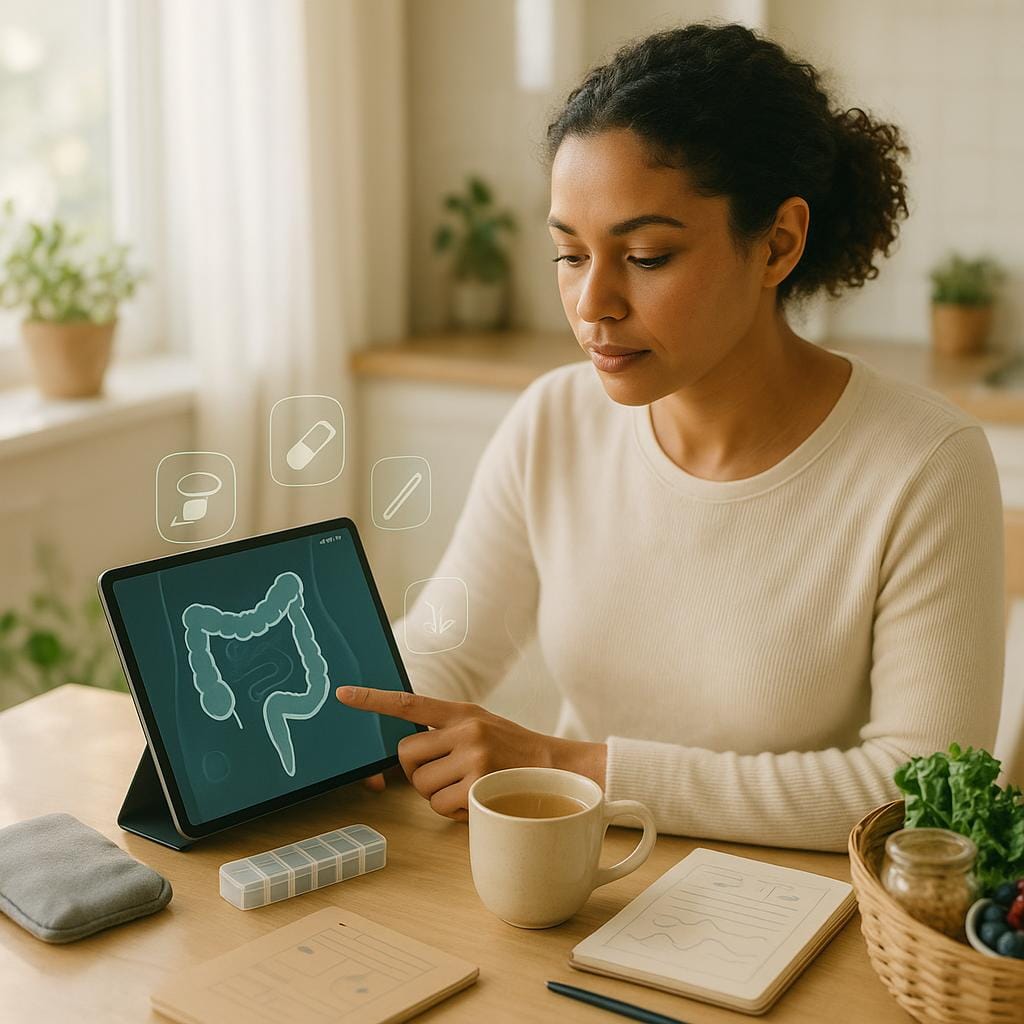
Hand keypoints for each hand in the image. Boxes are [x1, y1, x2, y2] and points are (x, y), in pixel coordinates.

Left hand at [336, 685, 605, 821]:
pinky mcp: (479, 785)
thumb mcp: (483, 726)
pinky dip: (452, 811)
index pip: (410, 702)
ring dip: (436, 795)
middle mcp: (464, 730)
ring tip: (466, 787)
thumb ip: (449, 729)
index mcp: (461, 711)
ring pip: (421, 786)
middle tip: (443, 774)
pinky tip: (475, 800)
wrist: (558, 768)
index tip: (343, 694)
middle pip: (406, 755)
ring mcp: (472, 757)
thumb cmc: (515, 751)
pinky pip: (440, 806)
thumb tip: (409, 748)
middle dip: (417, 771)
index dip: (373, 700)